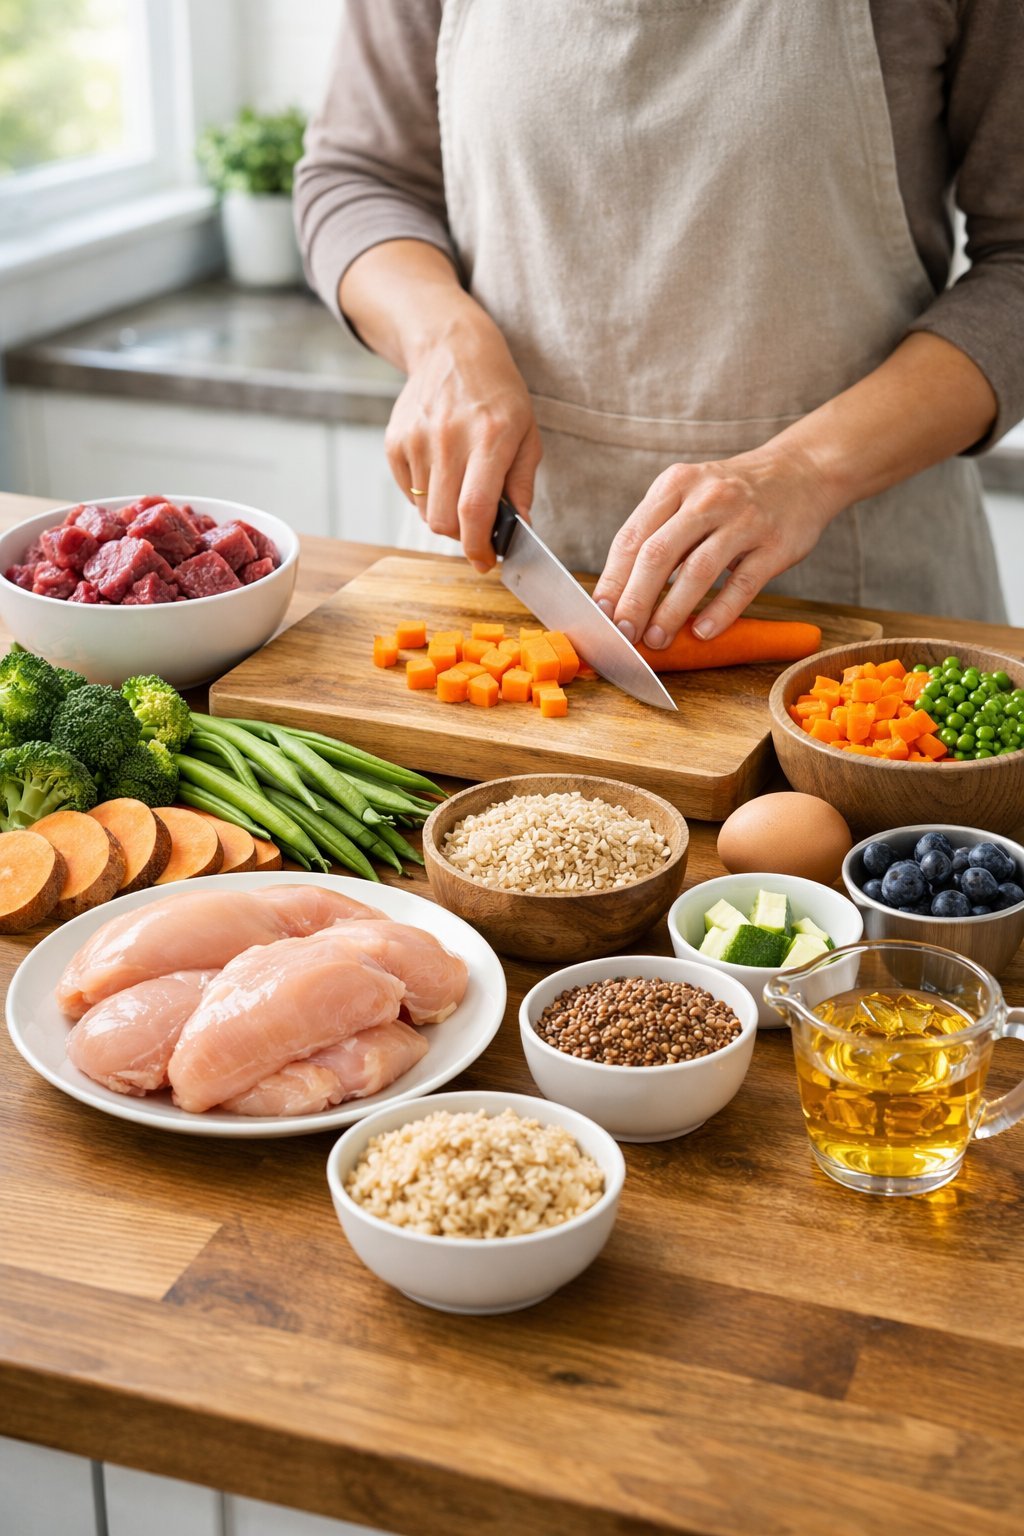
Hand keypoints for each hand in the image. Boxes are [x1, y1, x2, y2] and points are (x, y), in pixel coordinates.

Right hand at [385, 311, 541, 570]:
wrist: (453, 350)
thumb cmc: (498, 395)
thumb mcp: (527, 434)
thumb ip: (522, 486)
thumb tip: (519, 531)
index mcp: (489, 438)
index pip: (474, 510)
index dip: (478, 547)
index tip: (486, 561)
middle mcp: (448, 439)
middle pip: (443, 521)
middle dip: (462, 536)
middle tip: (477, 526)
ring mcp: (416, 440)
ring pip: (424, 512)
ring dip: (444, 514)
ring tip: (460, 486)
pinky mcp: (395, 442)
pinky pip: (408, 492)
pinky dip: (425, 494)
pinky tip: (441, 468)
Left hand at [591, 445, 838, 645]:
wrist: (801, 472)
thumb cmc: (731, 496)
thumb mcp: (689, 497)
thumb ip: (658, 535)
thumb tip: (620, 595)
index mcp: (675, 485)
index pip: (632, 538)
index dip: (612, 580)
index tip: (600, 615)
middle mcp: (706, 498)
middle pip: (658, 554)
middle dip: (635, 600)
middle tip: (623, 633)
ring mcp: (744, 519)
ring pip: (697, 571)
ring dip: (671, 611)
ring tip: (656, 640)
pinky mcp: (775, 543)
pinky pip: (742, 584)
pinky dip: (719, 612)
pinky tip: (701, 633)